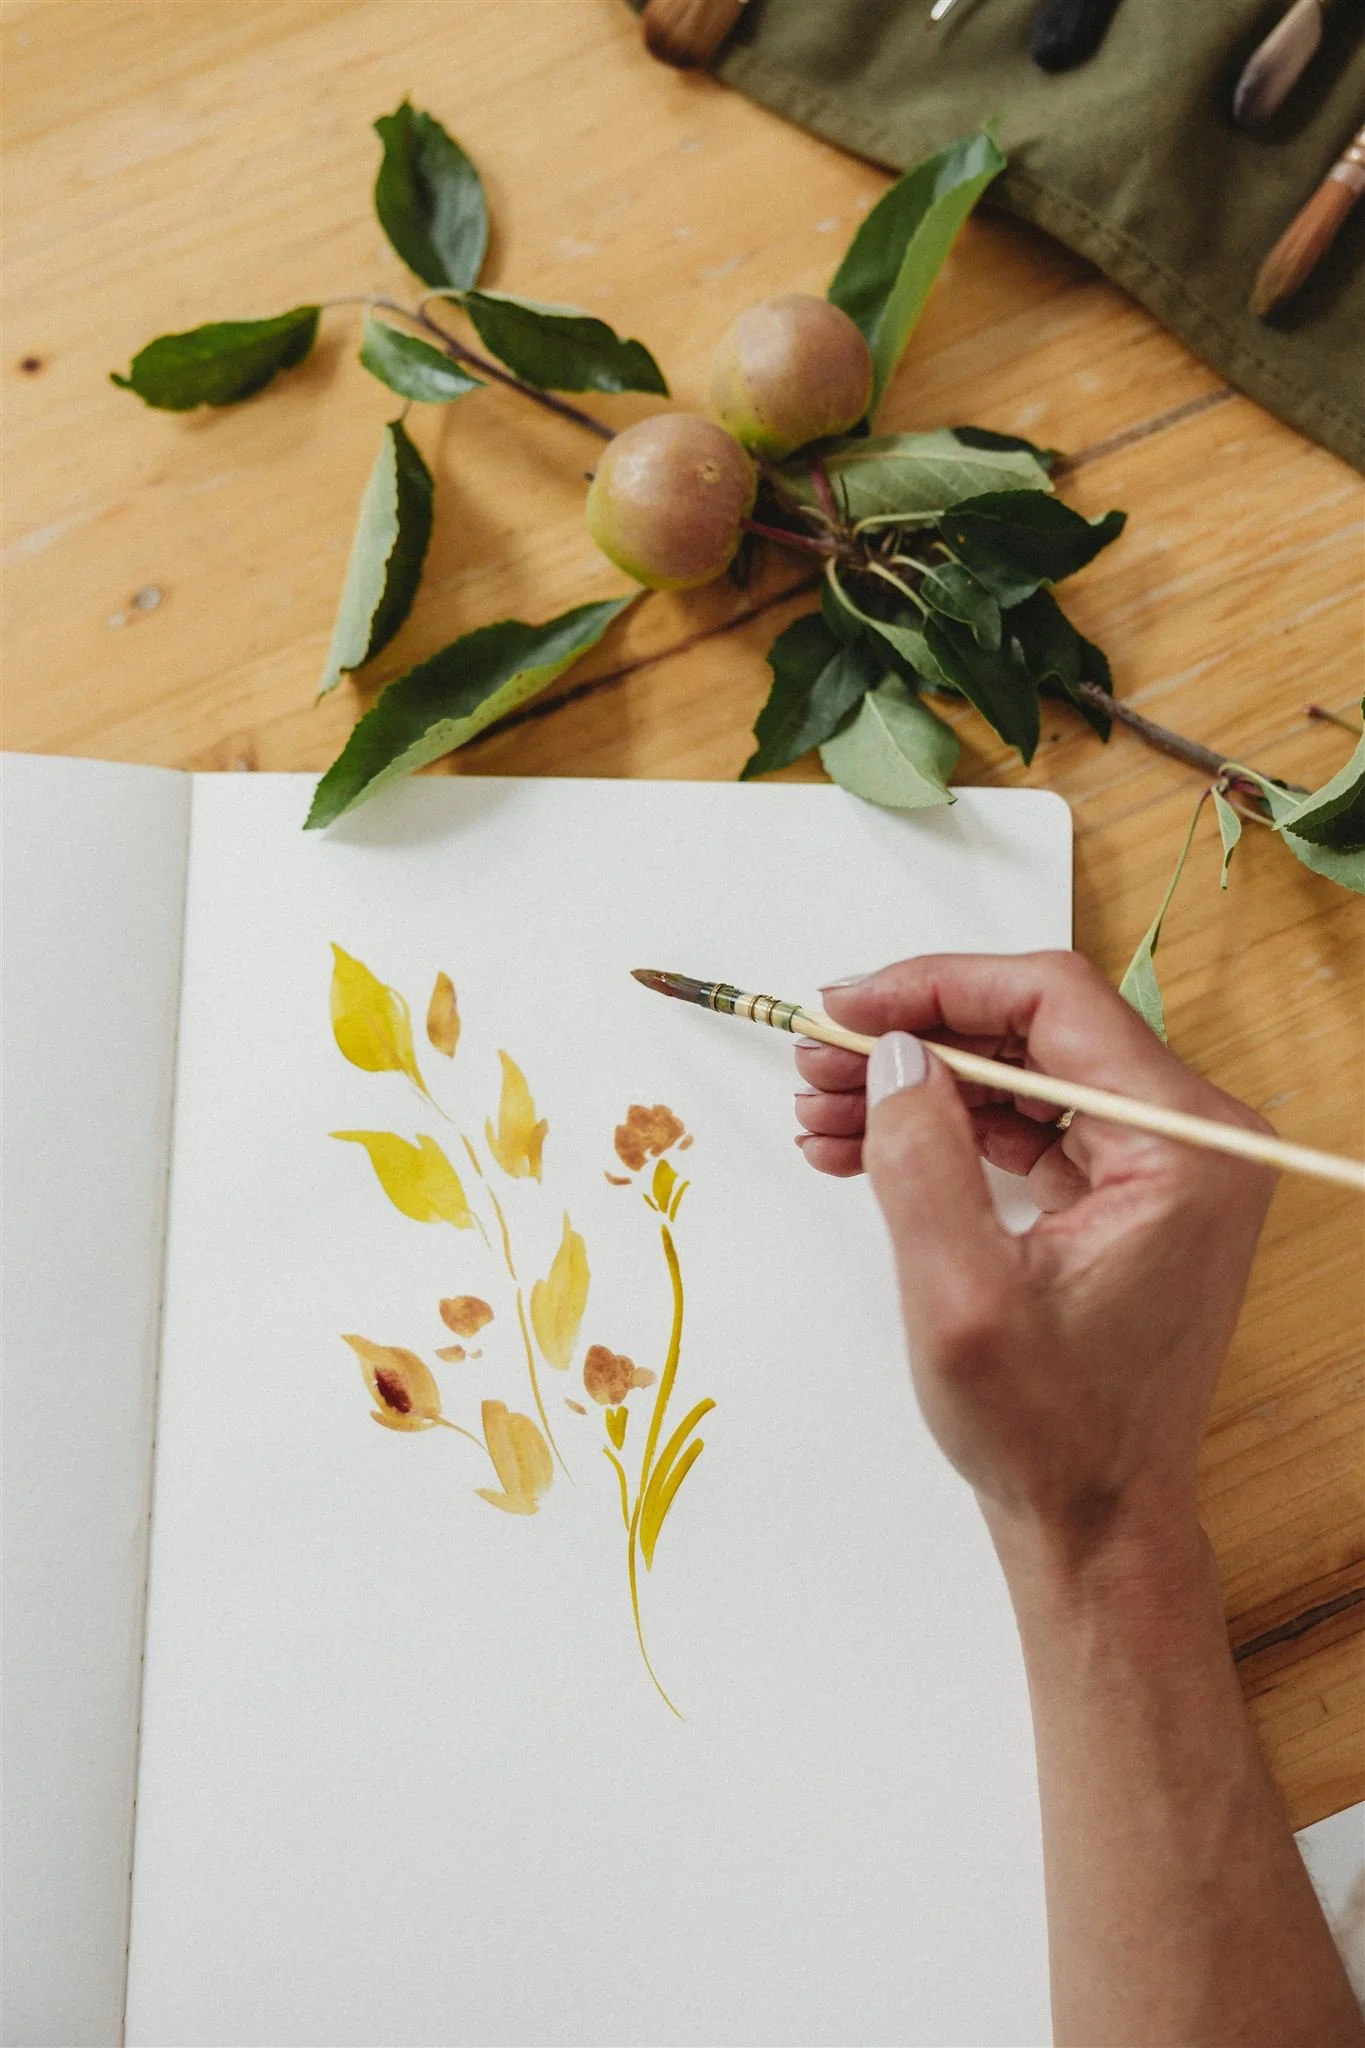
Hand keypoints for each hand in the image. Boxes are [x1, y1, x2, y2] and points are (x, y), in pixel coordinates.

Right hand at [794, 953, 1275, 1555]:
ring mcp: (1162, 1166)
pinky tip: (864, 1146)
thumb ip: (921, 1156)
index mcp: (1183, 1147)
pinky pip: (1029, 1125)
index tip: (844, 1010)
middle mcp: (1191, 1140)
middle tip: (816, 1064)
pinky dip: (947, 1128)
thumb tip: (890, 1052)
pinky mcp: (1127, 1194)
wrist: (1097, 1523)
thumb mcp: (960, 1294)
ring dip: (920, 1084)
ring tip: (823, 1112)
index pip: (1053, 1000)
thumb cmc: (1049, 1432)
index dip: (935, 987)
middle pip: (1036, 1028)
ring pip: (1023, 1072)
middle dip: (915, 1037)